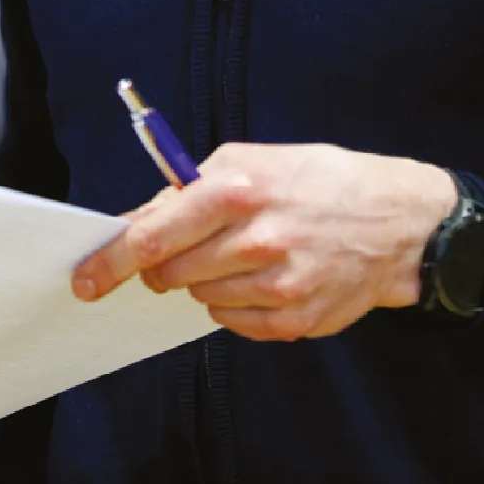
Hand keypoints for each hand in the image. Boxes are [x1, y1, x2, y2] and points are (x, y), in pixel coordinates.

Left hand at [72, 143, 454, 341]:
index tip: (85, 279)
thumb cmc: (318, 182)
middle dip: (167, 264)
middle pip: (169, 273)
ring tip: (247, 254)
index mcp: (236, 191)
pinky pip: (231, 322)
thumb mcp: (252, 161)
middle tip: (194, 247)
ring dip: (206, 280)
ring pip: (199, 298)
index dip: (109, 262)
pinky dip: (235, 303)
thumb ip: (187, 191)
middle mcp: (256, 241)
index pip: (151, 237)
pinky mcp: (294, 320)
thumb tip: (133, 223)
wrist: (399, 222)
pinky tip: (267, 277)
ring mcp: (277, 286)